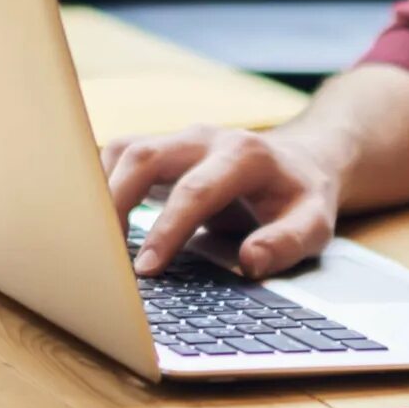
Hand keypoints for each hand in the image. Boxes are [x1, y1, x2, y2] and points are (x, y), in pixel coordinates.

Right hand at [99, 122, 346, 276]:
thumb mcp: (314, 224)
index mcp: (245, 155)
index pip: (195, 191)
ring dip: (102, 192)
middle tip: (103, 254)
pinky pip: (120, 156)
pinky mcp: (162, 149)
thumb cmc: (299, 198)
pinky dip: (102, 185)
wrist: (298, 163)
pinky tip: (100, 223)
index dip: (167, 230)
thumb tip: (251, 261)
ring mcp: (179, 140)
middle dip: (116, 202)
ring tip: (95, 242)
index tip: (146, 268)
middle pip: (145, 157)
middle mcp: (206, 139)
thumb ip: (287, 242)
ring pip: (125, 151)